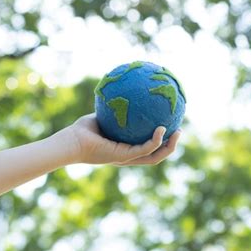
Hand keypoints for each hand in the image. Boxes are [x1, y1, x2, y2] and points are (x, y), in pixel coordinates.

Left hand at [65, 113, 180, 164]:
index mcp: (124, 149)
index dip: (161, 141)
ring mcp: (126, 159)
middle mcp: (127, 157)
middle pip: (156, 156)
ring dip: (169, 146)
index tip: (170, 126)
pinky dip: (156, 141)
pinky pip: (145, 149)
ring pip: (155, 157)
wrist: (71, 142)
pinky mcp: (123, 157)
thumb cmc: (82, 130)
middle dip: (170, 146)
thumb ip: (116, 108)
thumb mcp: (104, 114)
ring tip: (178, 132)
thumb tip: (127, 91)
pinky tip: (162, 129)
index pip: (147, 148)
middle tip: (179, 131)